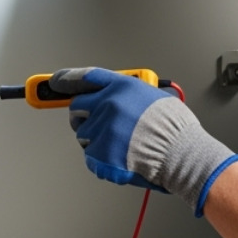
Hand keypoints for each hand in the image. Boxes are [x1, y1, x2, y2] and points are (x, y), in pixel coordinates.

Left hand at [51, 68, 237, 215]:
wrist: (182, 154)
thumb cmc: (176, 129)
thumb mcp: (155, 96)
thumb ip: (129, 94)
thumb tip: (115, 98)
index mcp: (120, 87)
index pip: (86, 78)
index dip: (67, 79)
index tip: (55, 82)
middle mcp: (107, 105)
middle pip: (77, 107)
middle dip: (83, 115)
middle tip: (96, 123)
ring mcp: (101, 130)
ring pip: (83, 134)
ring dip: (96, 139)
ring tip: (121, 144)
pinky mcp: (100, 154)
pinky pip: (90, 156)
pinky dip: (101, 159)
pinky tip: (121, 158)